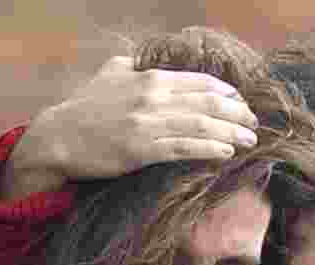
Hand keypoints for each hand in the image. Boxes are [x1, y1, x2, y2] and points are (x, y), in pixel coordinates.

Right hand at [0, 55, 259, 200]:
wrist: (58, 138)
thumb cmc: (85, 109)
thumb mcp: (109, 75)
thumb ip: (132, 68)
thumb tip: (143, 61)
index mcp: (149, 78)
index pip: (199, 81)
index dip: (226, 92)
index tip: (242, 103)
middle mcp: (152, 96)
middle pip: (206, 102)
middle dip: (236, 112)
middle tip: (255, 123)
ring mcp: (147, 123)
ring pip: (200, 124)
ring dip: (230, 132)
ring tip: (250, 139)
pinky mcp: (141, 149)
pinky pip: (183, 148)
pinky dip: (208, 149)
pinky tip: (226, 152)